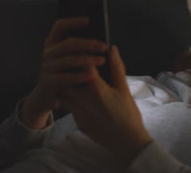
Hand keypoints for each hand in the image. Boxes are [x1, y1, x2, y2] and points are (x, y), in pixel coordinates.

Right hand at [20, 17, 107, 128]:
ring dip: (87, 60)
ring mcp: (46, 67)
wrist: (46, 97)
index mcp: (52, 43)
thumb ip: (78, 49)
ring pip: (69, 60)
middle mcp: (47, 53)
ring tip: (102, 60)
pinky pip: (66, 77)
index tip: (88, 20)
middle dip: (88, 44)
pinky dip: (80, 75)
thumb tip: (99, 39)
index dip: (73, 22)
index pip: (59, 26)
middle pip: (68, 43)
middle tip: (104, 46)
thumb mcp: (68, 60)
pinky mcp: (48, 82)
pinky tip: (92, 75)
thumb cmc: (63, 74)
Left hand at [59, 45, 152, 164]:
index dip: (81, 55)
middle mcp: (83, 100)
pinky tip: (77, 95)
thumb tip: (112, 49)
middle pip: (66, 78)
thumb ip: (116, 68)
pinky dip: (69, 97)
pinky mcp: (77, 120)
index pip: (82, 66)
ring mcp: (78, 112)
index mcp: (97, 90)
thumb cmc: (128, 114)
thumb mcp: (124, 89)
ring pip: (62, 92)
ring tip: (74, 78)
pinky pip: (67, 105)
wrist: (126, 141)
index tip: (83, 50)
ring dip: (66, 84)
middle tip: (73, 64)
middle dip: (69, 70)